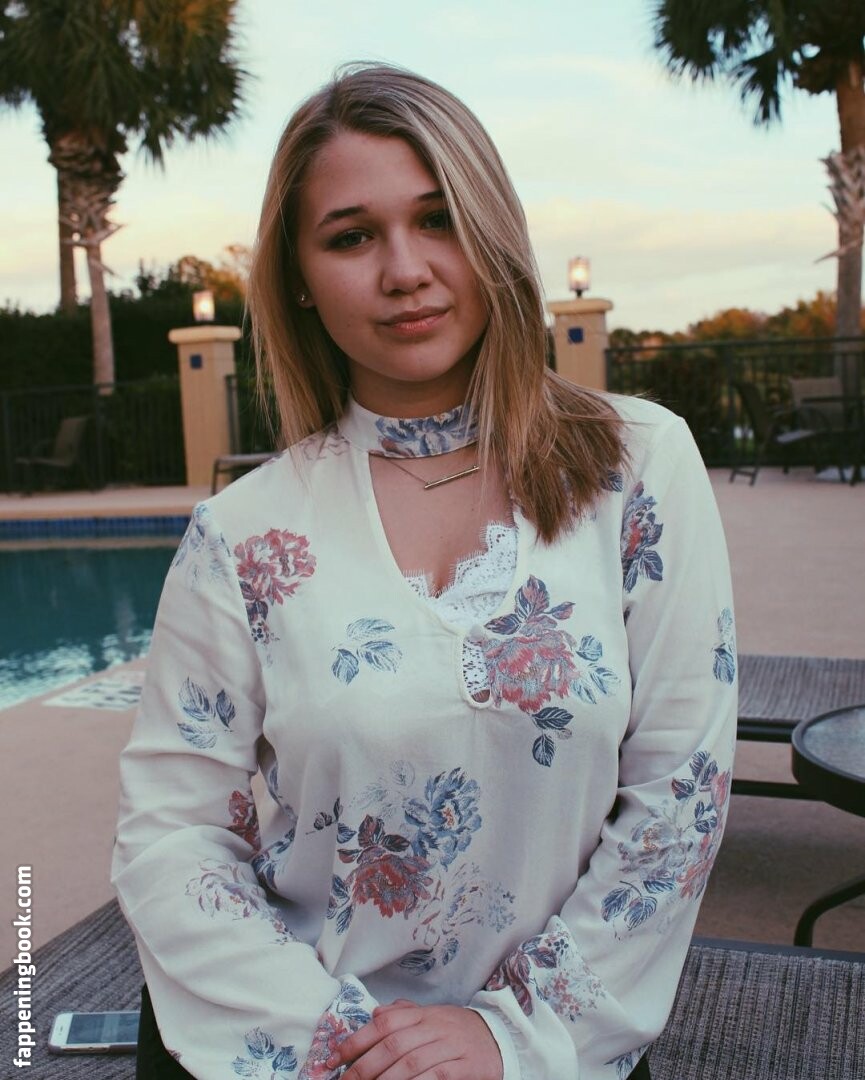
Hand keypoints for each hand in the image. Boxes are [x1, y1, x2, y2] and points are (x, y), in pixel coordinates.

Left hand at [328, 999, 502, 1079]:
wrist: (501, 1040)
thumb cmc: (459, 1032)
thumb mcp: (433, 1017)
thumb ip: (404, 1014)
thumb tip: (375, 1014)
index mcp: (424, 1014)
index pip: (384, 1023)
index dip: (356, 1040)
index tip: (334, 1060)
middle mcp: (435, 1026)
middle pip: (393, 1045)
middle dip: (364, 1067)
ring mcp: (451, 1047)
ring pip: (411, 1063)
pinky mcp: (466, 1068)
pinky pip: (436, 1077)